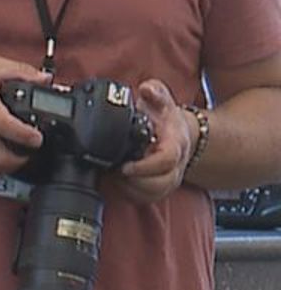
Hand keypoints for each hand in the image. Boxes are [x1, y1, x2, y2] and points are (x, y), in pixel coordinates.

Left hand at [118, 78, 195, 203]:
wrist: (176, 134)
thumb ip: (155, 92)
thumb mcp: (160, 100)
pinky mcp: (157, 190)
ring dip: (128, 188)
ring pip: (150, 195)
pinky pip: (144, 200)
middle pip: (158, 184)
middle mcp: (174, 167)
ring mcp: (167, 180)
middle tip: (112, 170)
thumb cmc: (165, 119)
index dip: (144, 167)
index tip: (125, 166)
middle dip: (132, 180)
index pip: (166, 161)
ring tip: (113, 175)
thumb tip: (146, 89)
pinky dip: (128, 193)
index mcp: (176, 145)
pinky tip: (116, 181)